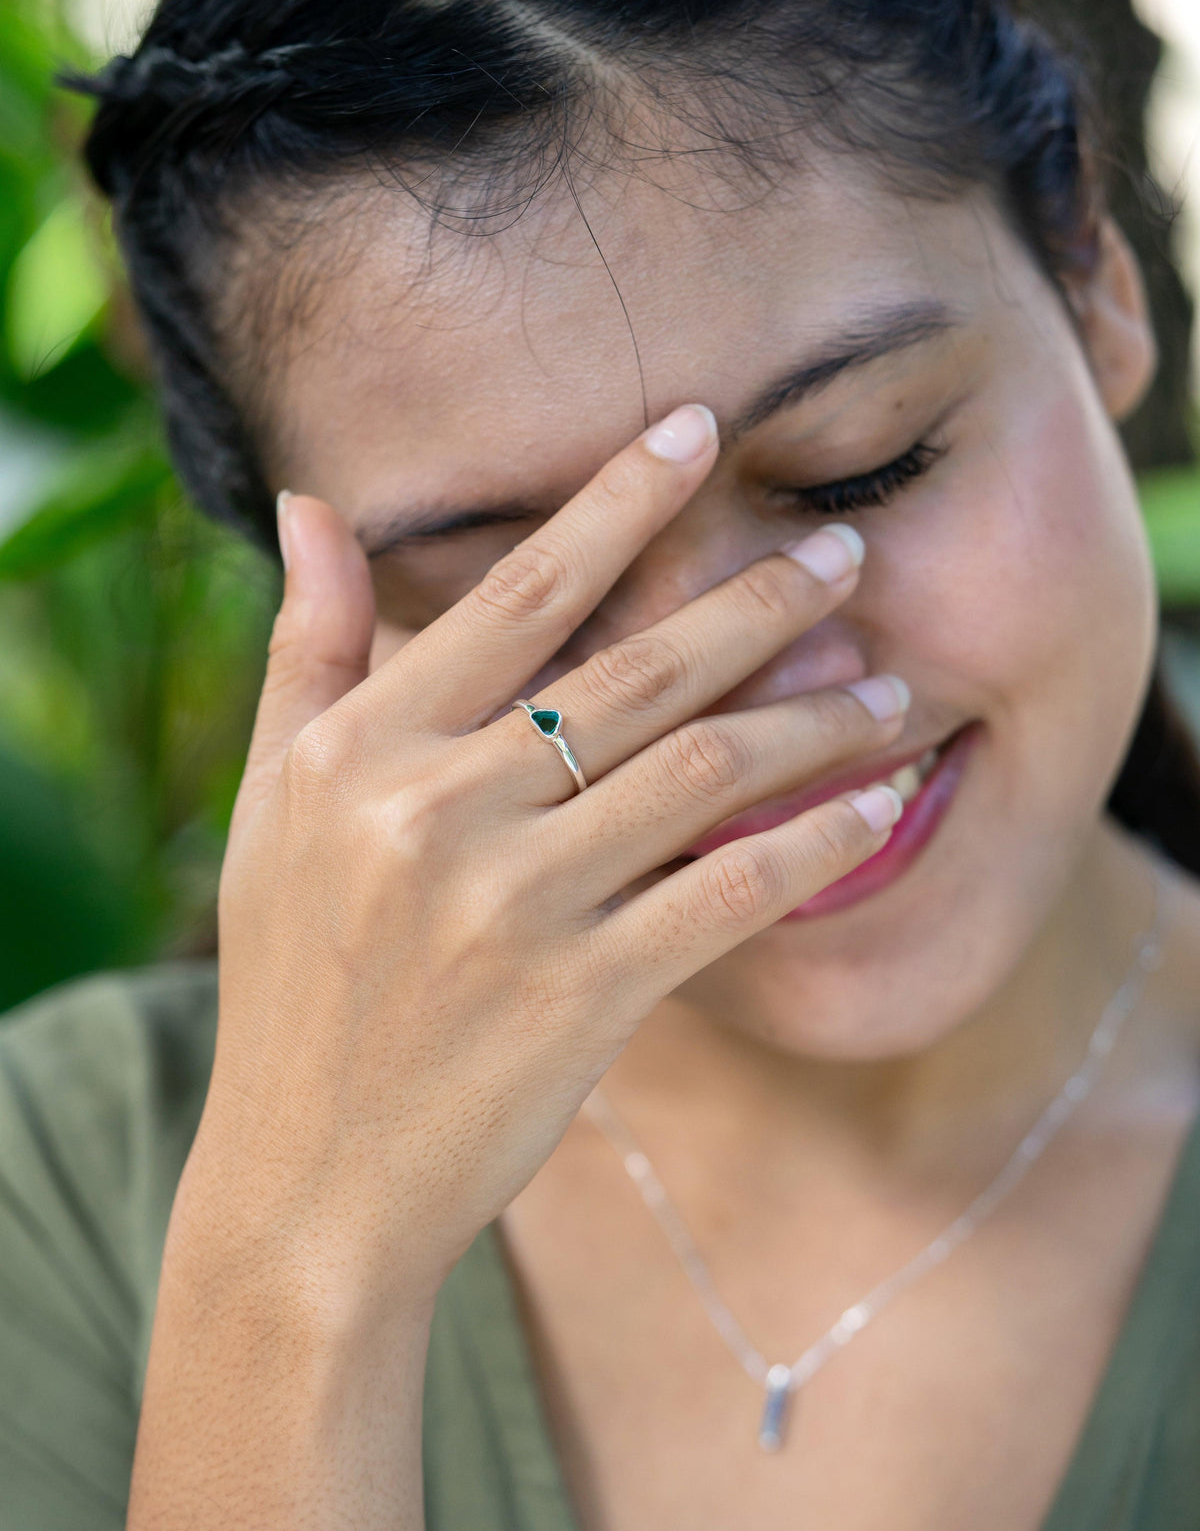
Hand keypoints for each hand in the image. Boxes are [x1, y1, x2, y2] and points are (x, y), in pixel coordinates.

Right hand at [199, 404, 906, 1299]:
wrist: (310, 1183)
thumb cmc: (293, 981)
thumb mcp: (273, 804)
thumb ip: (309, 648)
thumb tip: (310, 504)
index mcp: (365, 747)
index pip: (518, 589)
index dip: (620, 499)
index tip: (701, 427)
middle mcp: (441, 809)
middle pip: (636, 669)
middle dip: (757, 599)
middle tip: (845, 551)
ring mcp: (518, 904)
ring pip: (702, 772)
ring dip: (812, 722)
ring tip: (889, 684)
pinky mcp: (585, 996)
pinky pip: (728, 895)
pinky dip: (814, 846)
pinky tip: (879, 808)